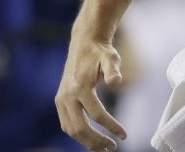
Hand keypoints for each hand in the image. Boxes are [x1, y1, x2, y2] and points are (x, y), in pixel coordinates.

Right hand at [55, 35, 127, 151]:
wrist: (84, 44)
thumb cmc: (100, 52)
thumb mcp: (111, 58)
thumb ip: (113, 70)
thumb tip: (116, 81)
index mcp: (80, 87)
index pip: (97, 115)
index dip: (112, 127)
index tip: (124, 134)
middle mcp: (67, 96)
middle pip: (80, 128)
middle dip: (97, 140)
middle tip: (113, 147)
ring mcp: (61, 100)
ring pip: (71, 130)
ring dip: (87, 141)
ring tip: (104, 147)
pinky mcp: (60, 101)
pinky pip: (66, 124)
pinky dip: (78, 134)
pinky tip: (91, 138)